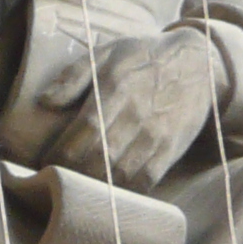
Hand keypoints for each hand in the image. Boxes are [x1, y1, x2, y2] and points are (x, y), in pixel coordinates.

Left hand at [44, 28, 221, 192]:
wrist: (199, 63)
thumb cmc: (143, 57)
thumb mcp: (107, 52)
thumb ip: (74, 75)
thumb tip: (44, 100)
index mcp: (117, 87)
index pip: (85, 129)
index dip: (61, 153)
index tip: (43, 162)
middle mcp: (138, 113)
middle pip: (101, 157)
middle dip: (74, 174)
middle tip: (57, 179)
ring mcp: (157, 134)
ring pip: (122, 174)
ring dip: (97, 187)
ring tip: (78, 189)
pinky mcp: (171, 149)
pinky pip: (146, 180)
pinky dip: (124, 191)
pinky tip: (108, 191)